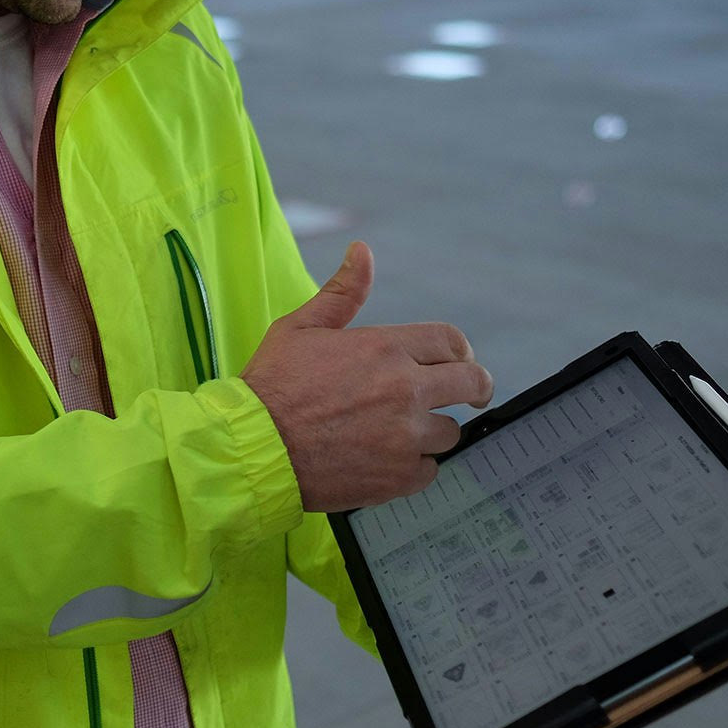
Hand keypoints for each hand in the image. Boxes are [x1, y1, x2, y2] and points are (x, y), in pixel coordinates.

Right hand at [240, 241, 492, 511]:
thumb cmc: (272, 385)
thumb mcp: (301, 327)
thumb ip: (342, 292)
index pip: (452, 341)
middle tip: (468, 396)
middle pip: (472, 384)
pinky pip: (430, 470)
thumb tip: (361, 251)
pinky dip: (414, 467)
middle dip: (475, 388)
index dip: (459, 351)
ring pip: (450, 432)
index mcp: (386, 348)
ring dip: (432, 430)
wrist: (253, 446)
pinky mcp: (398, 477)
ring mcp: (405, 436)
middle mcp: (405, 389)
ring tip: (403, 433)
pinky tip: (389, 460)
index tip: (458, 362)